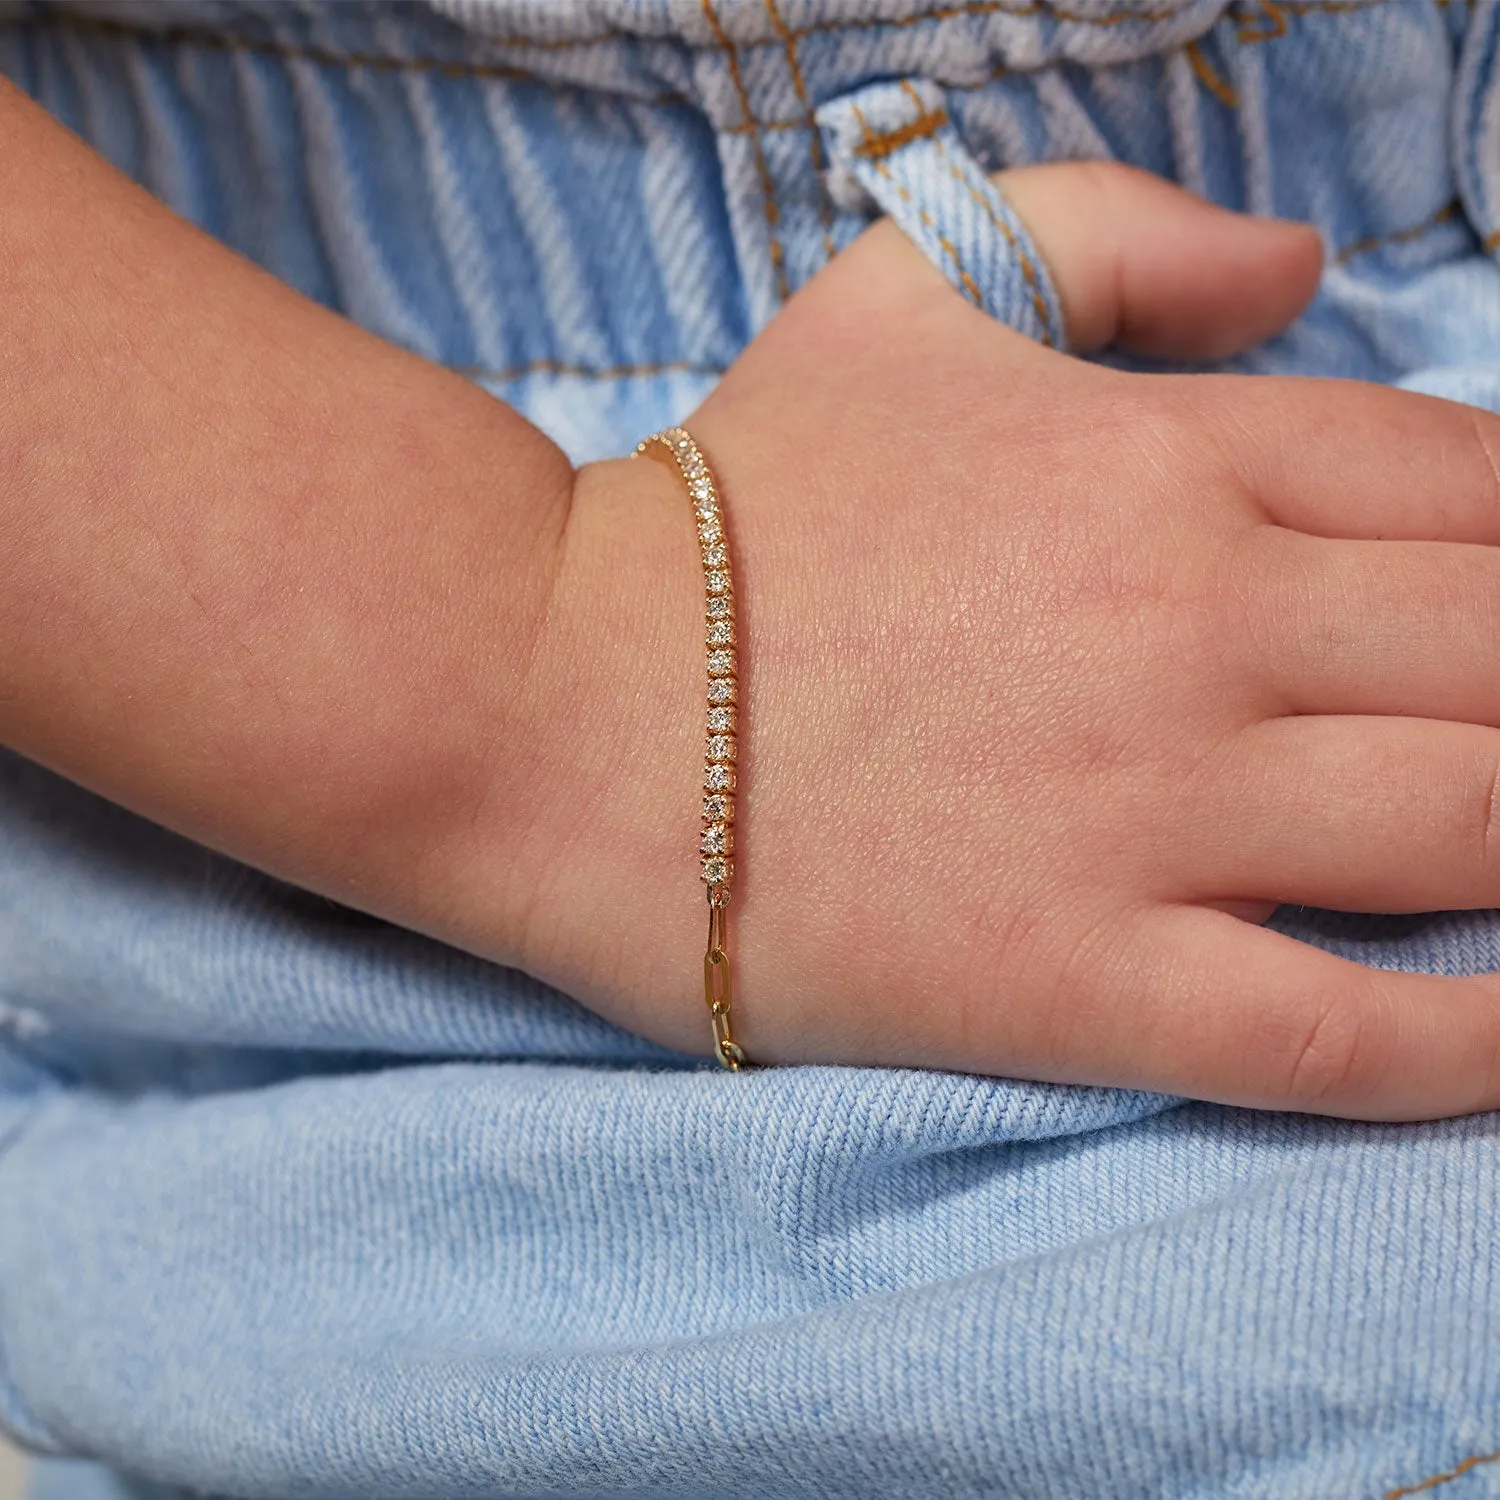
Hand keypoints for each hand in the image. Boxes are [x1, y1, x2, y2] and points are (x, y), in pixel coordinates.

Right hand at [510, 162, 1499, 1119]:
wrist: (549, 697)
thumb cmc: (723, 509)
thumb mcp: (899, 301)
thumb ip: (1116, 233)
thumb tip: (1301, 262)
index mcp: (1170, 461)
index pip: (1474, 488)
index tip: (1498, 605)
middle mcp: (1197, 626)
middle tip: (1498, 725)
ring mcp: (1146, 811)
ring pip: (1475, 827)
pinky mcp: (1077, 976)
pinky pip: (1340, 1033)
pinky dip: (1470, 1044)